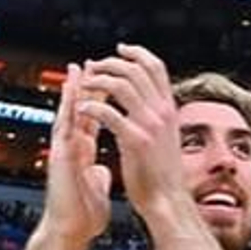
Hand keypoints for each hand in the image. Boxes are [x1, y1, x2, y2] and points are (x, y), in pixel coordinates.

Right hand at [40, 64, 110, 248]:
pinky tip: (71, 94)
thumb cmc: (82, 217)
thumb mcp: (96, 190)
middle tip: (89, 64)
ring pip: (69, 114)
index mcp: (82, 155)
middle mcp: (72, 149)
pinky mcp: (60, 158)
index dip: (99, 101)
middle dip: (86, 88)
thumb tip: (104, 171)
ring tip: (76, 69)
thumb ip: (98, 177)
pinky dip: (68, 110)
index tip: (106, 81)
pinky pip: (65, 128)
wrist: (69, 233)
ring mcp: (64, 152)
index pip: (92, 120)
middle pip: (80, 111)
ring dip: (73, 92)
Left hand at [76, 44, 189, 223]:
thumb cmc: (164, 175)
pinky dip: (93, 106)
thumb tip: (149, 103)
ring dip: (98, 80)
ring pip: (122, 85)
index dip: (137, 53)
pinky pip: (109, 113)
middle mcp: (162, 112)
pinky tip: (82, 109)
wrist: (168, 201)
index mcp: (168, 109)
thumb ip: (158, 117)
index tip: (120, 49)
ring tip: (84, 85)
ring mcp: (150, 125)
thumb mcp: (166, 137)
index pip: (156, 67)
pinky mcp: (136, 141)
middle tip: (93, 65)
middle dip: (111, 62)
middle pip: (136, 70)